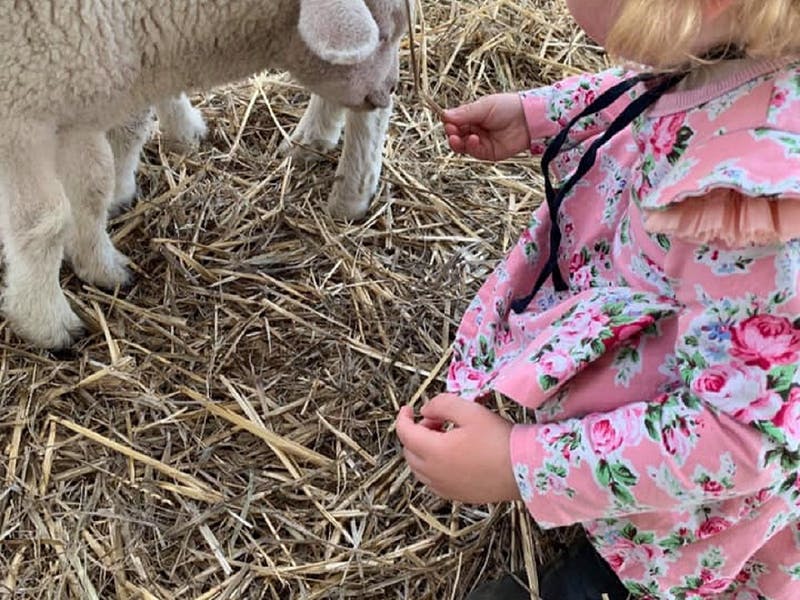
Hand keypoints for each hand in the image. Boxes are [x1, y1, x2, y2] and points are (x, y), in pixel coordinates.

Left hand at [395, 393, 519, 503]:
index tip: (409, 409)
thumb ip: (441, 405)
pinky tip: (453, 456)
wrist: (526, 470)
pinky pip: (432, 480)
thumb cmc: (499, 439)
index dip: (403, 417)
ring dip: (423, 450)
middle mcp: (434, 473)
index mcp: (433, 451)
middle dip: (416, 432)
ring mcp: (444, 488)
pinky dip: (433, 466)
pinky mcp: (456, 496)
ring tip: (446, 437)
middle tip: (436, 421)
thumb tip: (425, 411)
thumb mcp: (470, 411)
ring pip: (419, 467)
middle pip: (409, 450)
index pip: (404, 433)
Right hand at [443, 93, 529, 161]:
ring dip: (457, 143)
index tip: (447, 122)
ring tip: (457, 138)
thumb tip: (443, 115)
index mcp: (473, 116)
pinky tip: (473, 139)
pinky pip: (474, 152)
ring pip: (462, 146)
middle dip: (451, 134)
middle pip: (456, 135)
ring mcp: (482, 142)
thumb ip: (464, 113)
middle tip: (451, 131)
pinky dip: (471, 147)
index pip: (455, 122)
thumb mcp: (484, 106)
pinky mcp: (489, 153)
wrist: (529, 119)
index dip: (449, 123)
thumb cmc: (508, 107)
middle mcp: (475, 130)